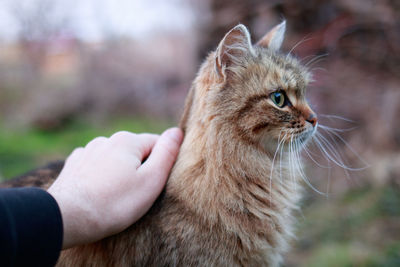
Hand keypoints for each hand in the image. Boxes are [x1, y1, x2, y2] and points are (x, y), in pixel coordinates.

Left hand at [47, 128, 182, 248]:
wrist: (67, 217)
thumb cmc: (114, 203)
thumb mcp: (151, 180)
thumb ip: (167, 153)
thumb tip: (177, 131)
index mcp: (128, 141)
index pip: (158, 144)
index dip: (162, 164)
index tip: (156, 184)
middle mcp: (107, 140)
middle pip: (136, 151)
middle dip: (141, 167)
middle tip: (137, 194)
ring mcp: (88, 151)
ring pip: (115, 158)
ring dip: (120, 171)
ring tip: (117, 195)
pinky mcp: (74, 164)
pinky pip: (96, 165)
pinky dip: (101, 174)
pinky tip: (99, 190)